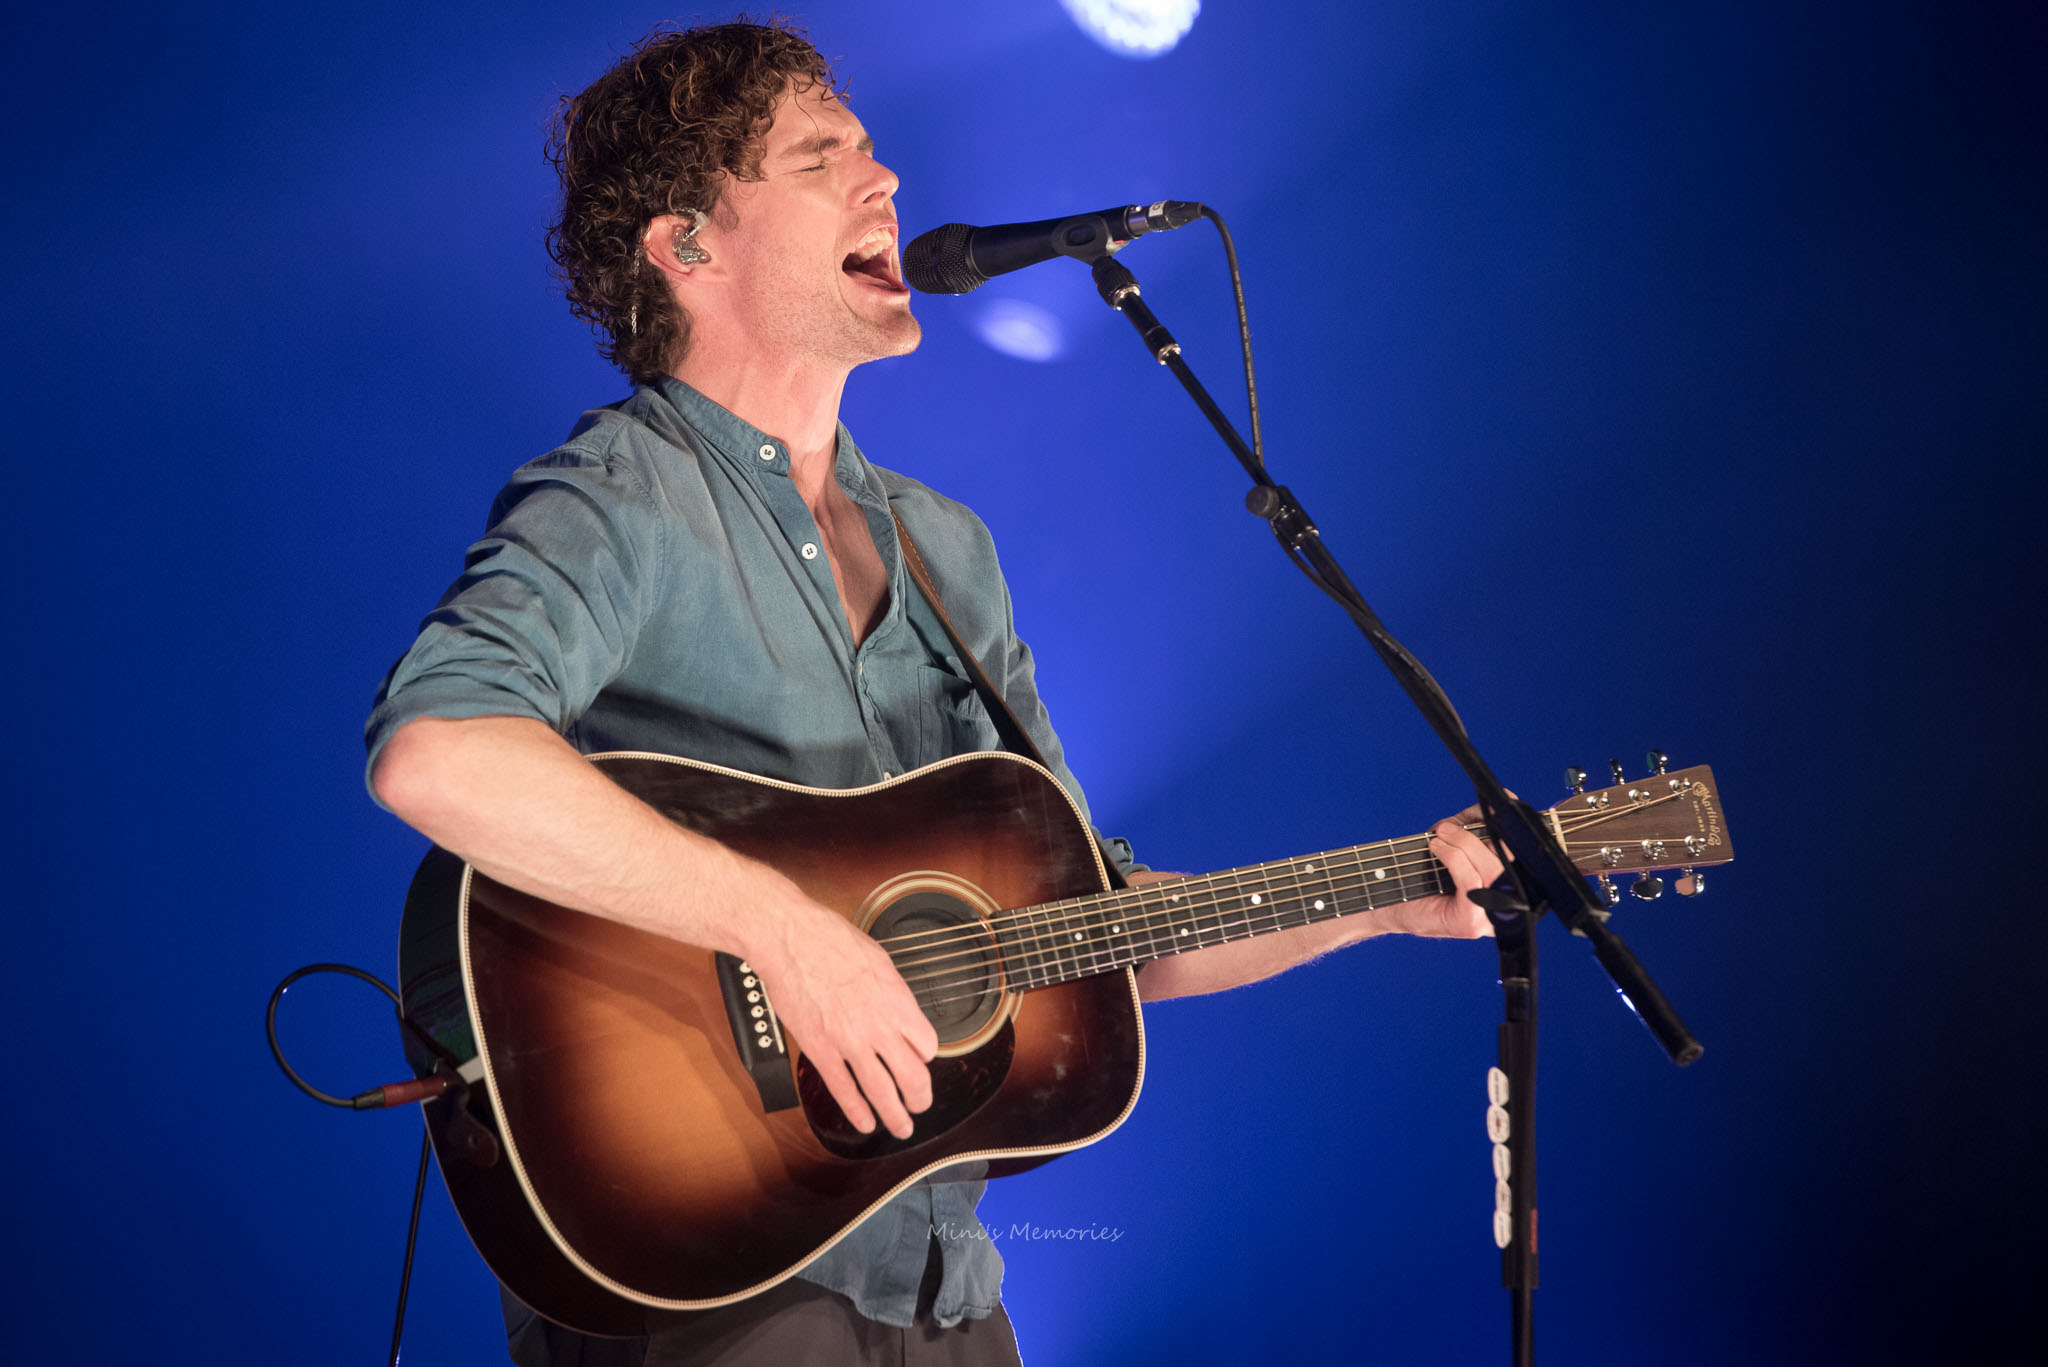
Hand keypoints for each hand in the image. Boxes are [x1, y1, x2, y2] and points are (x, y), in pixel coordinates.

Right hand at [735, 874, 938, 1139]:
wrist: (791, 940)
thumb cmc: (830, 940)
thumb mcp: (879, 960)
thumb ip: (892, 991)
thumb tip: (899, 1008)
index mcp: (898, 1001)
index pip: (927, 1045)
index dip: (925, 1056)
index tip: (919, 1059)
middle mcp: (880, 1026)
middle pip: (913, 1076)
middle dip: (920, 1098)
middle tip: (920, 1106)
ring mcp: (851, 1042)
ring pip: (882, 1091)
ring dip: (895, 1116)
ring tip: (902, 1127)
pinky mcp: (821, 1050)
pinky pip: (844, 1090)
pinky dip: (857, 1111)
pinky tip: (865, 1122)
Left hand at [1378, 802, 1505, 938]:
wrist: (1393, 905)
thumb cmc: (1425, 875)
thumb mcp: (1456, 839)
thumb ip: (1477, 821)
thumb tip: (1499, 801)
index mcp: (1509, 886)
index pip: (1521, 855)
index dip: (1512, 830)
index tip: (1500, 806)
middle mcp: (1507, 905)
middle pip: (1507, 862)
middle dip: (1474, 838)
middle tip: (1446, 828)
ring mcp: (1491, 917)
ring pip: (1491, 870)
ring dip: (1462, 845)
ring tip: (1439, 837)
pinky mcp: (1471, 922)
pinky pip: (1471, 881)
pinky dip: (1453, 858)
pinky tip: (1436, 848)